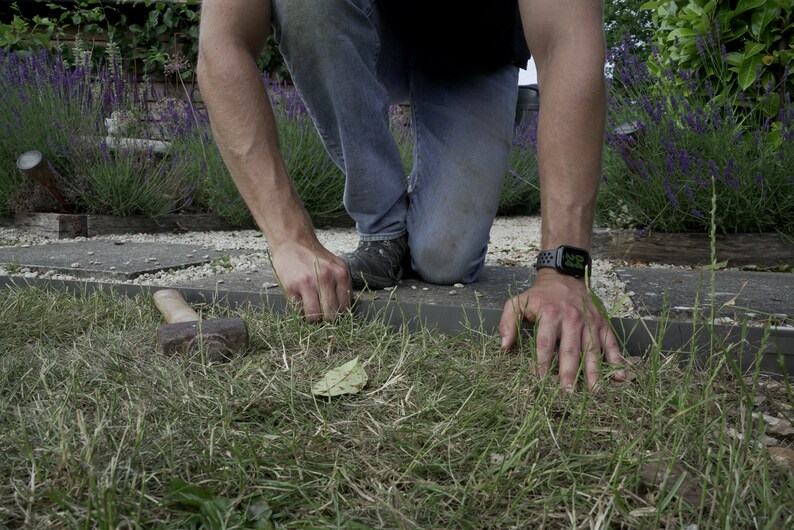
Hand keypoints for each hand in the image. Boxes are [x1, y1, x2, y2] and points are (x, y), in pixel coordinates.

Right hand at [270, 241, 351, 322]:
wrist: (292, 242)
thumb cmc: (315, 257)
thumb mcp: (335, 266)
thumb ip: (342, 285)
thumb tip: (344, 312)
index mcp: (341, 274)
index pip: (345, 308)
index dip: (338, 315)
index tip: (333, 314)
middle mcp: (326, 278)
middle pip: (331, 315)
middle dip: (326, 320)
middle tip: (321, 315)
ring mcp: (308, 283)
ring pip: (314, 317)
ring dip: (312, 319)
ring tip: (310, 311)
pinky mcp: (291, 287)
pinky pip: (298, 311)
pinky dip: (299, 311)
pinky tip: (300, 301)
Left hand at [498, 270, 624, 389]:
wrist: (564, 278)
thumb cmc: (539, 297)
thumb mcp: (517, 303)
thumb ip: (507, 323)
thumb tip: (504, 346)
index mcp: (551, 314)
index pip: (545, 344)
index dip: (542, 364)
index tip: (540, 382)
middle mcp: (572, 318)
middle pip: (571, 350)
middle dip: (569, 374)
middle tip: (568, 394)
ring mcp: (590, 321)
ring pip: (592, 350)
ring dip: (593, 372)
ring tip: (594, 392)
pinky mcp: (602, 323)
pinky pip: (611, 343)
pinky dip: (616, 360)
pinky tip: (620, 377)